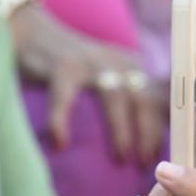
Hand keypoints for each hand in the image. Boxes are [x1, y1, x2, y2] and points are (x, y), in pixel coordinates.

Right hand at [12, 3, 163, 164]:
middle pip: (142, 97)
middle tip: (144, 161)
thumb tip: (140, 142)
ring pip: (114, 97)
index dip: (161, 126)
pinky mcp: (62, 66)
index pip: (156, 97)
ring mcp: (90, 62)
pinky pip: (64, 98)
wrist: (35, 35)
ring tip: (120, 158)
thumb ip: (124, 98)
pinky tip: (60, 142)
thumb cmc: (72, 69)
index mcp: (131, 67)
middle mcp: (116, 61)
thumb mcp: (107, 75)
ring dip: (121, 130)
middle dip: (147, 131)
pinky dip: (61, 122)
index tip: (159, 153)